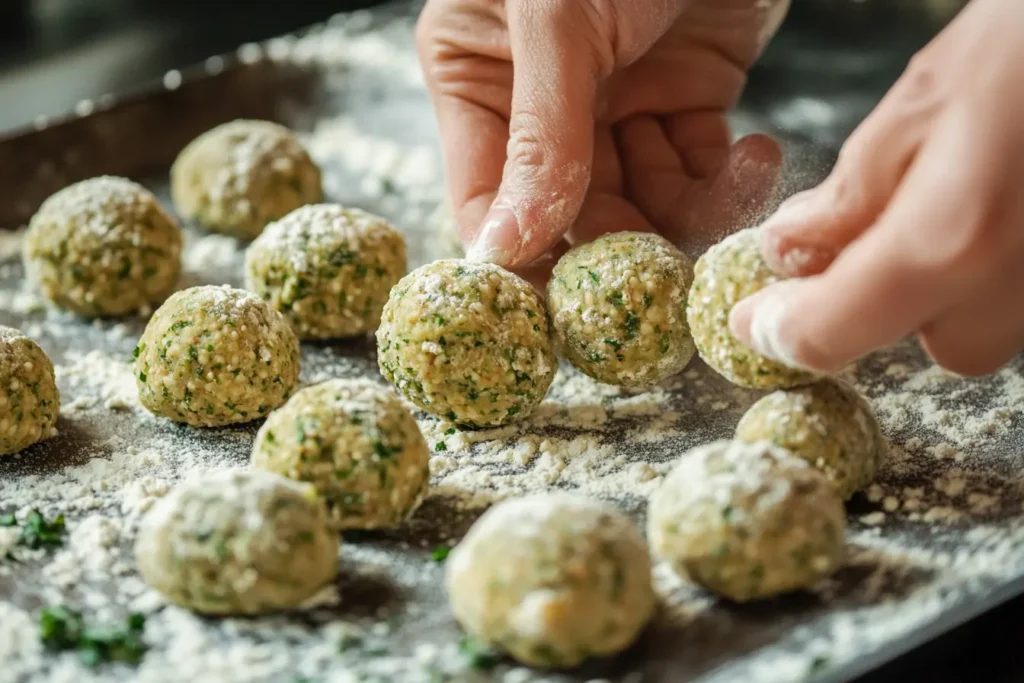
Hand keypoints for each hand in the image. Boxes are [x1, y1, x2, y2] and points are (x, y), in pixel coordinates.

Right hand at [416, 0, 787, 272]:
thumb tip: (505, 245)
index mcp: (477, 77)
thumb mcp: (558, 21)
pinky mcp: (686, 97)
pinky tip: (753, 154)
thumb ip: (539, 136)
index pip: (483, 196)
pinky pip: (698, 168)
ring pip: (640, 201)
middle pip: (569, 213)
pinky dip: (726, 179)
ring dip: (685, 214)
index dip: (518, 254)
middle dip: (619, 244)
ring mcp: (615, 103)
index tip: (558, 309)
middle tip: (667, 275)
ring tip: (729, 191)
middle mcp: (539, 102)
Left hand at [731, 0, 1023, 376]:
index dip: (780, 331)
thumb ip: (845, 198)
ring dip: (946, 282)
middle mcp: (1007, 288)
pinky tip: (990, 199)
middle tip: (875, 230)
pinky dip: (988, 266)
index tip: (756, 320)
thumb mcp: (916, 108)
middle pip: (922, 342)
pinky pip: (1014, 297)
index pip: (830, 334)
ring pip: (979, 326)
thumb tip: (788, 250)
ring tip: (951, 194)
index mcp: (946, 243)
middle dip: (887, 298)